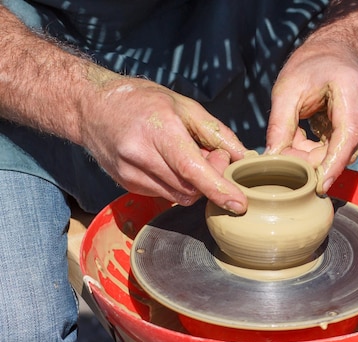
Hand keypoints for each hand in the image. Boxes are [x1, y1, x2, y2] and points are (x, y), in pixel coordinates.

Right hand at [79, 75, 248, 212]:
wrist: (92, 107)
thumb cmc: (143, 101)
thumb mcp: (185, 106)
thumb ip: (217, 133)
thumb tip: (244, 157)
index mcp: (159, 131)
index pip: (192, 170)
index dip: (218, 189)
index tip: (238, 204)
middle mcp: (141, 155)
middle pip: (190, 187)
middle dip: (210, 178)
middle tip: (212, 154)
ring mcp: (130, 174)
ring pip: (179, 195)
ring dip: (194, 183)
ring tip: (188, 155)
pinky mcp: (127, 184)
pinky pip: (165, 194)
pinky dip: (177, 183)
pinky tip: (170, 162)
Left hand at [265, 38, 357, 193]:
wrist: (335, 51)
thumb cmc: (309, 66)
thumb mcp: (286, 90)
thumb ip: (280, 125)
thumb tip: (273, 158)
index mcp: (351, 89)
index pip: (347, 135)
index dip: (334, 164)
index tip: (320, 185)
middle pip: (347, 148)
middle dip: (317, 161)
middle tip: (288, 158)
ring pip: (347, 151)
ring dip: (319, 155)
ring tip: (297, 140)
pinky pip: (346, 147)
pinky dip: (325, 149)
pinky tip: (309, 136)